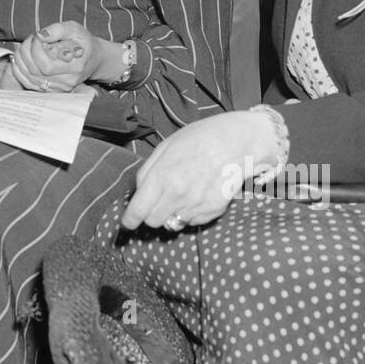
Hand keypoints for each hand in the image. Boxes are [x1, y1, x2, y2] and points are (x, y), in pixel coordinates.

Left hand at [9, 22, 101, 91]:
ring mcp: (60, 88)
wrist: (92, 58)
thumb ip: (57, 29)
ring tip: (23, 47)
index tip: (37, 36)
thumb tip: (40, 36)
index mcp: (75, 66)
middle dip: (26, 53)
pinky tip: (19, 58)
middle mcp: (68, 81)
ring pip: (30, 78)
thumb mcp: (74, 28)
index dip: (36, 48)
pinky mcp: (52, 90)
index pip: (46, 64)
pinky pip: (29, 84)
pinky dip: (20, 70)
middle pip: (36, 72)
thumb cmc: (82, 41)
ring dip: (21, 61)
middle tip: (29, 40)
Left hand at [121, 111, 278, 230]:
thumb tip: (138, 194)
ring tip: (180, 194)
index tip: (127, 222)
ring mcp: (197, 205)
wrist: (237, 142)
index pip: (138, 210)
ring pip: (173, 224)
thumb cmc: (199, 139)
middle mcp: (178, 195)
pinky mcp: (213, 211)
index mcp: (162, 177)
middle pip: (153, 222)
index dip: (129, 220)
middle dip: (150, 214)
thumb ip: (147, 172)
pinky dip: (190, 213)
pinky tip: (197, 194)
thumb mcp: (165, 147)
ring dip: (171, 214)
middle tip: (156, 202)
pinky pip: (192, 222)